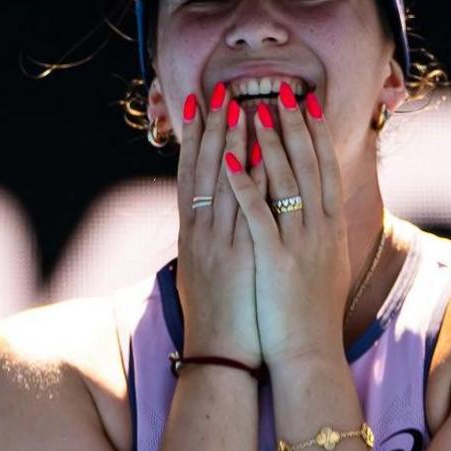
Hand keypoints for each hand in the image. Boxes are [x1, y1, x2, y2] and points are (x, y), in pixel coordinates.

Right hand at [173, 82, 270, 365]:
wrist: (221, 359)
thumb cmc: (218, 319)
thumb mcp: (205, 273)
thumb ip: (210, 241)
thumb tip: (212, 218)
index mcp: (192, 235)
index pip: (190, 175)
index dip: (195, 138)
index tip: (200, 104)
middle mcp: (201, 234)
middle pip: (204, 171)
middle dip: (213, 128)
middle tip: (221, 90)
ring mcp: (220, 245)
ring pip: (223, 184)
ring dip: (233, 142)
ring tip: (243, 106)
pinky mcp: (240, 259)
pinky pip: (246, 211)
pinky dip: (251, 181)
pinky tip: (259, 154)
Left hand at [219, 82, 349, 368]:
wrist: (309, 354)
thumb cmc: (312, 315)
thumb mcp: (325, 267)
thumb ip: (322, 236)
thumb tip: (322, 213)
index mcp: (330, 229)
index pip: (325, 169)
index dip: (316, 133)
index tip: (307, 103)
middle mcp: (319, 230)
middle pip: (308, 165)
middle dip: (294, 125)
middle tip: (282, 90)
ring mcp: (299, 243)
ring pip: (284, 182)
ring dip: (269, 143)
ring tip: (254, 110)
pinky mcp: (275, 260)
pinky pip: (258, 214)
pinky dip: (245, 185)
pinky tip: (231, 160)